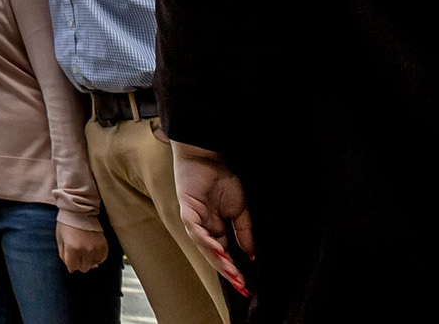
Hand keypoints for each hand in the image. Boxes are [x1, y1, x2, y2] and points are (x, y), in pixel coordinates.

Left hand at [56, 221, 107, 272]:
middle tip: (77, 253)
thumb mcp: (60, 240)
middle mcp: (86, 250)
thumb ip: (64, 256)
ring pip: (94, 264)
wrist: (79, 211)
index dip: (70, 263)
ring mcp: (96, 248)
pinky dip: (97, 257)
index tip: (70, 256)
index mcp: (73, 248)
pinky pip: (102, 259)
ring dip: (88, 260)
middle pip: (84, 268)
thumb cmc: (67, 224)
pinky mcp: (104, 245)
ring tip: (84, 249)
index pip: (73, 267)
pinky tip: (92, 250)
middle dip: (79, 263)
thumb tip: (71, 269)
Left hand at [172, 141, 252, 295]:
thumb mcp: (239, 209)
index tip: (246, 284)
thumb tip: (251, 254)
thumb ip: (243, 232)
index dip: (232, 268)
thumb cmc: (223, 178)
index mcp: (214, 227)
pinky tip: (218, 249)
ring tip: (231, 271)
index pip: (222, 253)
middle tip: (240, 284)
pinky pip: (195, 228)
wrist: (208, 155)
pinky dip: (206, 240)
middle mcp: (202, 226)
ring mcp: (193, 217)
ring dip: (217, 259)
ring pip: (203, 245)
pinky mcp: (187, 207)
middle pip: (212, 253)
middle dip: (226, 269)